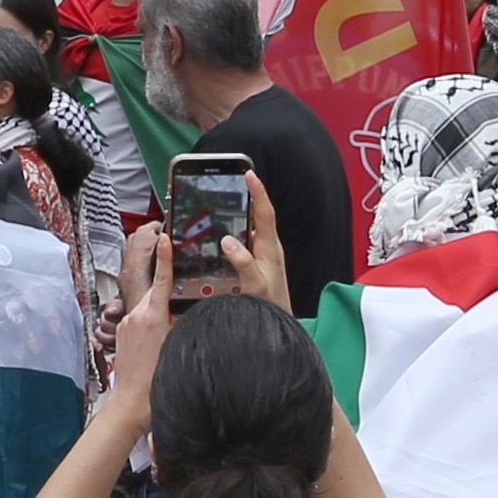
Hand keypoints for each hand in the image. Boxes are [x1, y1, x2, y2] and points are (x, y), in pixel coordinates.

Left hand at [109, 228, 173, 429]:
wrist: (131, 404)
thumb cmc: (157, 380)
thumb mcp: (179, 347)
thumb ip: (183, 324)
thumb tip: (191, 311)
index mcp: (152, 316)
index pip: (162, 280)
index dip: (166, 257)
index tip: (165, 236)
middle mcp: (136, 316)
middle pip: (156, 293)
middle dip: (168, 292)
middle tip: (181, 297)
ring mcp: (125, 324)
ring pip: (148, 309)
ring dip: (159, 313)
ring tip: (170, 332)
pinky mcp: (120, 333)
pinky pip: (139, 321)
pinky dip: (150, 324)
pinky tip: (158, 342)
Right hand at [233, 170, 293, 313]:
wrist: (278, 323)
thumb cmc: (270, 305)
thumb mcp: (256, 284)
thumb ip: (243, 263)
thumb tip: (228, 241)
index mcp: (269, 248)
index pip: (264, 213)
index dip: (257, 192)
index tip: (249, 174)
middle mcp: (267, 248)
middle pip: (256, 216)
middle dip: (246, 197)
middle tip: (230, 182)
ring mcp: (262, 255)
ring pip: (248, 229)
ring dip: (236, 216)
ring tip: (219, 204)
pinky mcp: (256, 263)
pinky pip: (243, 242)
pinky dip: (232, 233)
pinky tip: (219, 235)